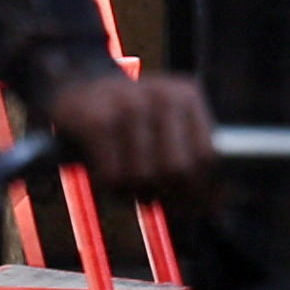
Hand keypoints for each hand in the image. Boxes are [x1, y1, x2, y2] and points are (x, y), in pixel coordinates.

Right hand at [44, 69, 216, 211]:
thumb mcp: (163, 120)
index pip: (208, 155)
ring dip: (133, 193)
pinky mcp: (96, 122)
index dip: (202, 188)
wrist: (73, 82)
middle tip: (151, 199)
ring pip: (144, 176)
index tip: (193, 207)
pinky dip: (108, 187)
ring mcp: (129, 106)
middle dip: (166, 194)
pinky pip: (112, 175)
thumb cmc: (124, 115)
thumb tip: (216, 203)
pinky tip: (104, 178)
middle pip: (178, 169)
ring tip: (125, 187)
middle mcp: (163, 96)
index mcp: (187, 96)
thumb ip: (188, 153)